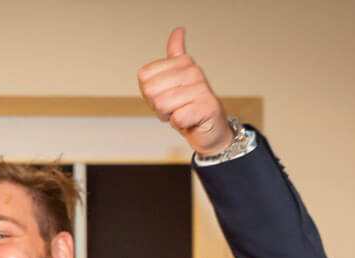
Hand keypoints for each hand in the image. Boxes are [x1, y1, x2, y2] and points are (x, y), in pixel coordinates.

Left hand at [137, 27, 233, 156]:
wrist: (210, 130)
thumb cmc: (189, 107)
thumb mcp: (174, 80)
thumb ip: (174, 55)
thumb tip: (179, 31)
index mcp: (183, 62)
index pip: (144, 76)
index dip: (149, 92)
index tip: (165, 95)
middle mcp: (193, 71)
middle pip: (150, 90)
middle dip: (156, 105)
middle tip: (173, 107)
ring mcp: (202, 88)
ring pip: (162, 104)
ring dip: (168, 115)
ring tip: (181, 113)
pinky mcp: (208, 107)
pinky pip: (177, 118)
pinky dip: (179, 124)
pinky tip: (189, 121)